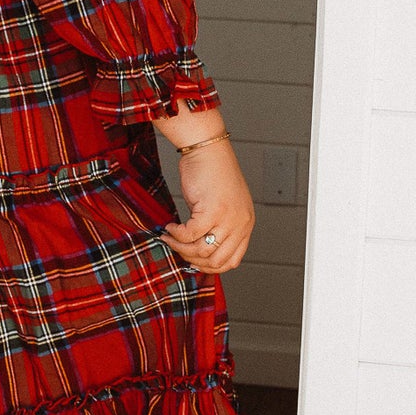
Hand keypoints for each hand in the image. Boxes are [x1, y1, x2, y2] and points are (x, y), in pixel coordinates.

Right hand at [160, 139, 254, 273]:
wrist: (207, 148)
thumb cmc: (212, 172)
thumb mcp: (223, 205)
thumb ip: (218, 227)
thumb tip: (199, 251)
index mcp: (245, 224)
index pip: (231, 261)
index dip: (209, 266)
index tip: (192, 260)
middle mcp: (241, 224)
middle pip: (216, 261)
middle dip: (192, 259)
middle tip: (178, 248)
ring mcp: (228, 218)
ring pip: (202, 250)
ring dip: (181, 247)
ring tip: (170, 236)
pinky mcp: (212, 211)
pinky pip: (190, 234)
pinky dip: (176, 234)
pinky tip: (170, 226)